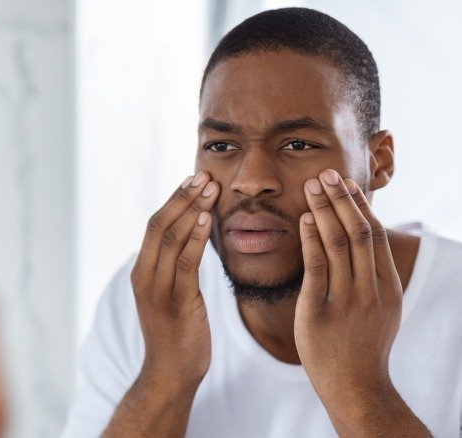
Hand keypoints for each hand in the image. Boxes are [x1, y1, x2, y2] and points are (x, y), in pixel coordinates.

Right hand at [131, 171, 219, 388]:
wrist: (170, 373)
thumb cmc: (176, 334)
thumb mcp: (170, 295)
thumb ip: (175, 267)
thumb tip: (191, 238)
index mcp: (141, 271)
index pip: (154, 225)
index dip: (174, 199)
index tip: (193, 179)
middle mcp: (144, 275)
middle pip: (159, 225)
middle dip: (182, 197)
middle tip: (203, 175)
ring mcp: (156, 288)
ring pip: (170, 238)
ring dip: (192, 210)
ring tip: (210, 189)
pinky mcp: (175, 301)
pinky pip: (185, 261)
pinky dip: (196, 237)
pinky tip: (208, 219)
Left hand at [295, 169, 404, 428]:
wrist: (355, 387)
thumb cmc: (361, 346)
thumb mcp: (378, 310)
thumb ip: (370, 277)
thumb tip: (358, 242)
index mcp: (387, 287)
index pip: (373, 235)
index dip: (357, 205)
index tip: (343, 183)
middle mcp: (371, 291)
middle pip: (358, 233)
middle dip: (340, 199)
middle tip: (324, 173)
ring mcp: (348, 302)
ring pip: (339, 245)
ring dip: (325, 211)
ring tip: (311, 187)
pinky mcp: (320, 314)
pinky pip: (317, 269)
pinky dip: (312, 241)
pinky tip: (305, 220)